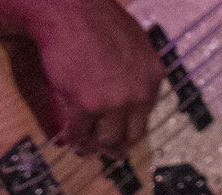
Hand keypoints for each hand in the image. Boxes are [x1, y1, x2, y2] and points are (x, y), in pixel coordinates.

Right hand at [2, 0, 161, 154]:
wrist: (70, 10)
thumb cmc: (97, 18)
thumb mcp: (134, 41)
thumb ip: (137, 67)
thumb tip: (132, 87)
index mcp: (152, 77)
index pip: (146, 115)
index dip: (131, 129)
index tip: (121, 135)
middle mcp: (138, 93)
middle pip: (131, 135)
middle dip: (117, 147)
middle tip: (107, 153)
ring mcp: (113, 101)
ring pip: (105, 139)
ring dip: (94, 147)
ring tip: (84, 149)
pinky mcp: (86, 105)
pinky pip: (80, 131)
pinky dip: (74, 139)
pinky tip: (69, 140)